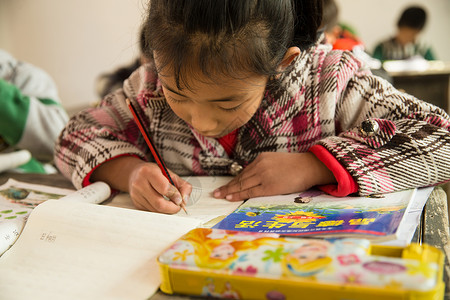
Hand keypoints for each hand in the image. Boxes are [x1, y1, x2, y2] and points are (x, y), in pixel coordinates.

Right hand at [91, 156, 190, 212]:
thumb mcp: (170, 174)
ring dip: (167, 210)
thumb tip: (185, 200)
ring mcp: (136, 195)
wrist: (135, 174)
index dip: (174, 195)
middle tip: (178, 206)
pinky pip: (152, 211)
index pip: (164, 188)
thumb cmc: (154, 173)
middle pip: (159, 203)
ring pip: (156, 210)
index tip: (180, 199)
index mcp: (148, 172)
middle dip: (172, 208)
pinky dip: (160, 210)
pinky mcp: (136, 203)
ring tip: (171, 204)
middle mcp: (139, 184)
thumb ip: (182, 185)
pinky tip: (162, 203)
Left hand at [213, 152, 335, 200]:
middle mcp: (260, 165)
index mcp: (261, 159)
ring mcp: (263, 175)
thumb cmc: (296, 167)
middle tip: (216, 192)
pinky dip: (238, 194)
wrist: (309, 166)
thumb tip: (255, 179)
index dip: (234, 180)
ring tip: (219, 196)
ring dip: (229, 191)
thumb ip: (265, 168)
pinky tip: (230, 197)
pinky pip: (250, 191)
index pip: (244, 172)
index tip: (225, 185)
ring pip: (242, 184)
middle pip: (240, 178)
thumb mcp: (276, 162)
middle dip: (227, 186)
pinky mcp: (269, 186)